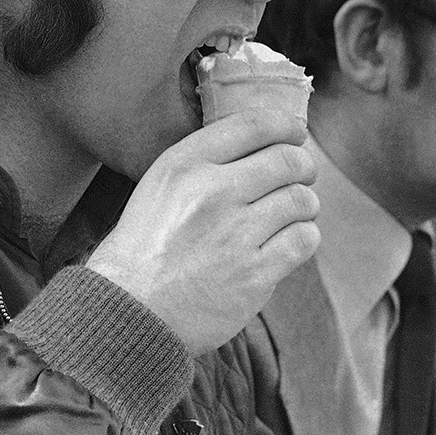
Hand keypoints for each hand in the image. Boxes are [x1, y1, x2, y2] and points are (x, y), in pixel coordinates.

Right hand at [86, 109, 317, 354]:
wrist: (130, 309)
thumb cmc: (144, 246)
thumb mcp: (160, 184)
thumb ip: (204, 160)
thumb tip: (263, 143)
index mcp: (185, 165)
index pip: (254, 124)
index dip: (286, 126)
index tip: (295, 135)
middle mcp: (213, 193)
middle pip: (288, 160)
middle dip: (303, 166)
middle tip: (301, 175)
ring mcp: (235, 235)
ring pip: (301, 200)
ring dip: (305, 204)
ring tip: (294, 212)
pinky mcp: (254, 274)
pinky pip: (303, 240)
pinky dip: (305, 236)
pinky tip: (290, 240)